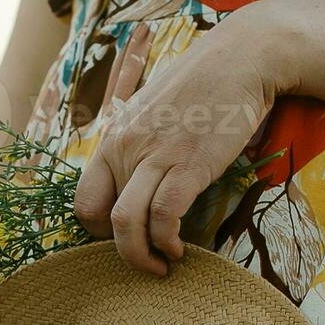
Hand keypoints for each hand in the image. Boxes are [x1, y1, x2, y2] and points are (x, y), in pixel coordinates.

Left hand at [73, 6, 294, 274]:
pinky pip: (164, 216)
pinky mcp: (188, 163)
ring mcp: (155, 155)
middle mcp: (126, 148)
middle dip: (119, 251)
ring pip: (125, 223)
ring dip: (140, 257)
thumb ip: (140, 144)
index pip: (83, 200)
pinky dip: (167, 241)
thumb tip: (139, 181)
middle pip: (98, 218)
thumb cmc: (202, 86)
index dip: (97, 230)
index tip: (125, 239)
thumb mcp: (154, 112)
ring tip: (161, 266)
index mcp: (114, 139)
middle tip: (144, 262)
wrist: (241, 58)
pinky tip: (179, 249)